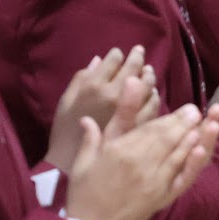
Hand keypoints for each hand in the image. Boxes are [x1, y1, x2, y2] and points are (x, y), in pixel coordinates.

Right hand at [45, 47, 150, 172]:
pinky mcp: (141, 127)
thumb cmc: (63, 133)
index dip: (118, 55)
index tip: (121, 54)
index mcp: (94, 88)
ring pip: (148, 87)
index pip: (114, 61)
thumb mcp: (65, 103)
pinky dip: (155, 98)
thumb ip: (80, 80)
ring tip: (149, 73)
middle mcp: (115, 96)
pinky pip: (154, 107)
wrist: (69, 165)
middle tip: (141, 56)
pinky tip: (153, 94)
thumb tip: (98, 60)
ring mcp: (130, 111)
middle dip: (138, 60)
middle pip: (134, 70)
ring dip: (150, 77)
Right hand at [65, 102, 218, 219]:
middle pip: (167, 137)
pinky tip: (201, 150)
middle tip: (196, 111)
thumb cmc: (84, 195)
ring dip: (193, 135)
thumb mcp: (83, 163)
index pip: (151, 128)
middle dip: (185, 122)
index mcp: (119, 150)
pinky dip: (192, 163)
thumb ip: (91, 138)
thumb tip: (86, 117)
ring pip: (177, 152)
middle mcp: (139, 162)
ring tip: (207, 122)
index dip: (170, 117)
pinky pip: (181, 177)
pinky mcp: (162, 197)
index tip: (186, 107)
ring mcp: (154, 180)